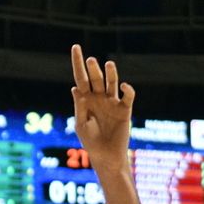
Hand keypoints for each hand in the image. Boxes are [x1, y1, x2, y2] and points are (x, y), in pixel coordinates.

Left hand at [70, 44, 134, 173]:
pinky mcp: (124, 110)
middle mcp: (99, 97)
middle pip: (95, 78)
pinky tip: (125, 86)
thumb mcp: (81, 124)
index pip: (80, 77)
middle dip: (93, 68)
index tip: (76, 47)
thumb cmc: (90, 141)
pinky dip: (128, 90)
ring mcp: (112, 102)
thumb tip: (75, 88)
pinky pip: (128, 97)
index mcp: (85, 99)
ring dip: (110, 73)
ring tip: (107, 64)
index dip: (77, 63)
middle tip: (90, 60)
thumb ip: (80, 107)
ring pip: (112, 83)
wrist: (106, 156)